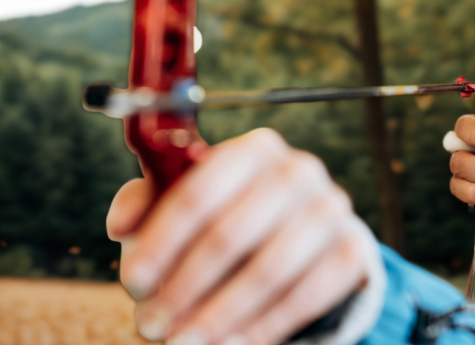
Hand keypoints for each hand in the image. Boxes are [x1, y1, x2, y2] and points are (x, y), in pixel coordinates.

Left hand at [106, 128, 381, 344]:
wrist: (308, 235)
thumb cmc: (233, 215)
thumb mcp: (190, 199)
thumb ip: (149, 202)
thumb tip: (122, 224)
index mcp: (253, 149)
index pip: (199, 191)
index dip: (161, 241)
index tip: (132, 282)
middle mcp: (298, 171)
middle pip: (231, 234)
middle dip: (183, 287)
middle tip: (151, 325)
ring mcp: (331, 209)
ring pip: (269, 270)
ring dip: (219, 314)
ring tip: (184, 342)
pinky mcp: (352, 250)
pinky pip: (307, 296)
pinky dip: (266, 326)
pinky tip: (233, 344)